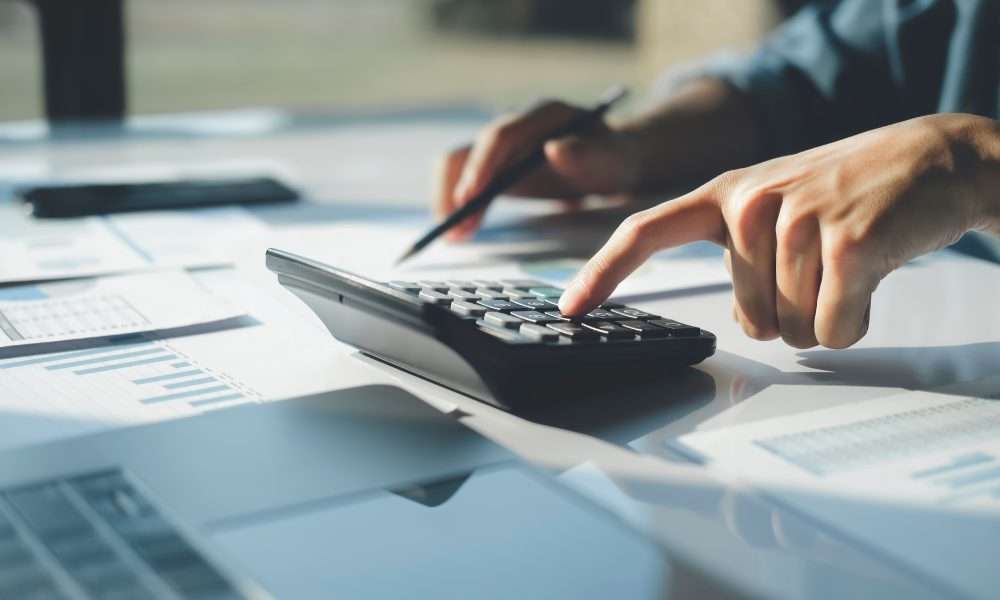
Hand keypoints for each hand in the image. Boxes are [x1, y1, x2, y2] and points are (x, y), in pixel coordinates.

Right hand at [434, 100, 637, 240]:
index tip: (469, 197)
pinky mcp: (496, 166)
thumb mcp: (613, 158)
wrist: (613, 159)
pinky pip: (466, 182)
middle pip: (469, 151)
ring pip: (459, 167)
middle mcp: (516, 124)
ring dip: (452, 200)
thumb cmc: (615, 158)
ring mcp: (503, 146)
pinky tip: (461, 232)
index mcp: (544, 115)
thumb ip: (589, 154)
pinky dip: (460, 206)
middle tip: (457, 230)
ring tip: (456, 237)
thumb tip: (554, 150)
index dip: (481, 165)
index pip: (501, 135)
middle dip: (458, 190)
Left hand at [559, 114, 999, 347]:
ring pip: (793, 329)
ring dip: (827, 313)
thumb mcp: (779, 211)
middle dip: (790, 312)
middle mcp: (750, 203)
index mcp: (725, 194)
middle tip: (823, 267)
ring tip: (848, 264)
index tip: (570, 309)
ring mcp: (798, 219)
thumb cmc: (851, 192)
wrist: (935, 158)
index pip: (644, 231)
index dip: (602, 273)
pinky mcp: (846, 243)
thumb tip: (740, 320)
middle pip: (748, 318)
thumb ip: (741, 257)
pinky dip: (855, 320)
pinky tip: (869, 278)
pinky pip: (833, 328)